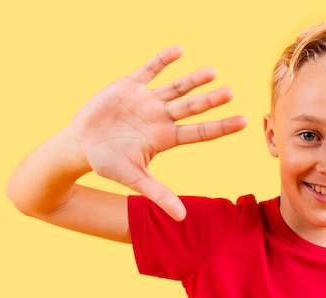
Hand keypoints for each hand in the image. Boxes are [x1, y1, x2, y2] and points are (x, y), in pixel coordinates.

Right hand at [71, 46, 246, 219]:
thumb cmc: (108, 164)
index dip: (221, 127)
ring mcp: (146, 101)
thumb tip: (183, 218)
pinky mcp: (129, 86)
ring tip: (213, 72)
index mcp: (166, 138)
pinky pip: (148, 70)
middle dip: (210, 101)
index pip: (200, 133)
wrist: (81, 146)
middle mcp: (161, 118)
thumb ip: (160, 195)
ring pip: (175, 88)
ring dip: (193, 80)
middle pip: (191, 108)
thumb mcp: (135, 179)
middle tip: (231, 93)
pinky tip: (179, 51)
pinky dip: (162, 60)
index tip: (244, 121)